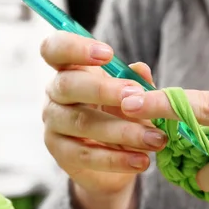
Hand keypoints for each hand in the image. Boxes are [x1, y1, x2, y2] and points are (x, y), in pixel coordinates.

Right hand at [40, 31, 166, 208]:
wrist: (115, 161)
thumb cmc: (122, 116)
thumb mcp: (133, 96)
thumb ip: (137, 83)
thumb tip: (140, 69)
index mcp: (69, 70)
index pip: (54, 49)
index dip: (75, 47)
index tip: (108, 54)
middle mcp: (54, 94)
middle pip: (67, 85)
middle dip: (104, 89)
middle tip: (137, 95)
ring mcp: (53, 124)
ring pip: (81, 122)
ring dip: (121, 130)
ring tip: (155, 139)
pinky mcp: (60, 153)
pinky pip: (86, 155)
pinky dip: (117, 159)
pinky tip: (142, 160)